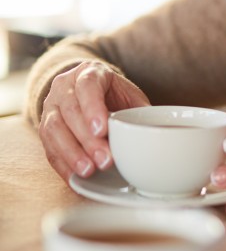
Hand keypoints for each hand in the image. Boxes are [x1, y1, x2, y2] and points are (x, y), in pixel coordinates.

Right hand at [39, 61, 149, 181]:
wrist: (87, 90)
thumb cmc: (114, 95)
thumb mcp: (129, 96)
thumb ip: (140, 112)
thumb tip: (156, 134)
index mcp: (89, 72)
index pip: (87, 86)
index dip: (93, 108)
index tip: (103, 130)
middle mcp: (64, 87)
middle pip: (71, 112)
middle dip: (87, 140)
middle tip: (105, 160)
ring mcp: (51, 107)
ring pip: (54, 130)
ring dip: (72, 154)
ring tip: (89, 171)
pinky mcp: (44, 128)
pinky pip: (48, 148)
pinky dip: (62, 164)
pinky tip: (75, 177)